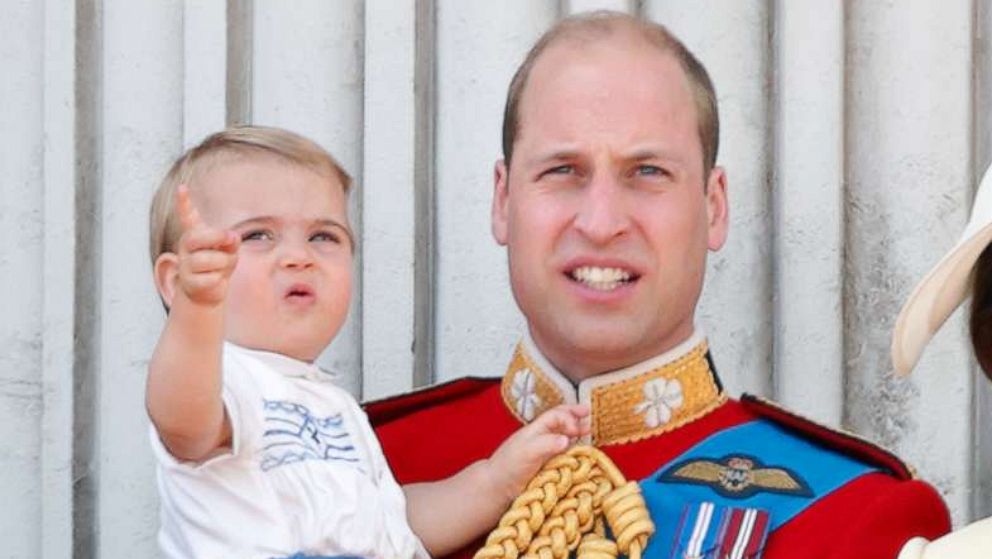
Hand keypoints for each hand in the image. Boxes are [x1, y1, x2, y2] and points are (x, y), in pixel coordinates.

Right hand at [175, 184, 239, 306]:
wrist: (207, 292)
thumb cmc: (218, 265)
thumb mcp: (229, 250)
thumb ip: (230, 240)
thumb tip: (232, 237)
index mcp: (195, 234)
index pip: (187, 216)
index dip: (184, 202)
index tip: (182, 187)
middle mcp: (186, 247)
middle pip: (197, 238)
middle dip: (218, 237)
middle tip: (232, 237)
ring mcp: (185, 264)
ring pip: (209, 259)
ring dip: (225, 263)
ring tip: (224, 266)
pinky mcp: (189, 282)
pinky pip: (211, 278)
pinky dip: (219, 279)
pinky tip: (216, 280)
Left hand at [484, 404, 590, 502]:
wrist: (497, 489)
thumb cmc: (509, 467)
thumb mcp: (527, 452)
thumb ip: (546, 444)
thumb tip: (567, 439)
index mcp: (536, 431)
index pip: (555, 416)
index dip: (569, 417)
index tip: (577, 428)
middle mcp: (542, 439)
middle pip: (561, 422)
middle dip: (575, 417)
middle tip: (590, 414)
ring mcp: (545, 453)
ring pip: (564, 436)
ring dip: (577, 432)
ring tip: (590, 431)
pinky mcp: (548, 467)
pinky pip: (564, 454)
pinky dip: (575, 450)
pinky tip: (582, 453)